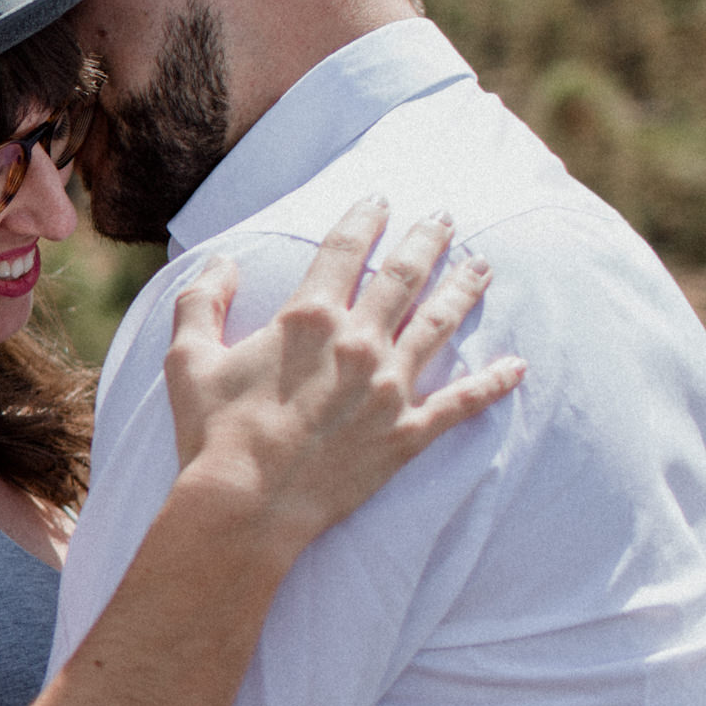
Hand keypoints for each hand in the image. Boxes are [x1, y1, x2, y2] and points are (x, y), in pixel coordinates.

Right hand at [165, 197, 522, 554]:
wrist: (245, 506)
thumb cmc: (213, 432)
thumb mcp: (188, 358)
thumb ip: (202, 300)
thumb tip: (224, 262)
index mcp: (307, 319)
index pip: (344, 251)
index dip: (364, 219)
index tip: (380, 199)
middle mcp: (357, 343)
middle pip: (403, 277)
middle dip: (428, 241)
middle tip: (446, 218)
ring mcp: (389, 388)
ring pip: (439, 324)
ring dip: (463, 289)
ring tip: (483, 266)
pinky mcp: (407, 434)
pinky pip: (462, 403)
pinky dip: (493, 383)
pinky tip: (517, 366)